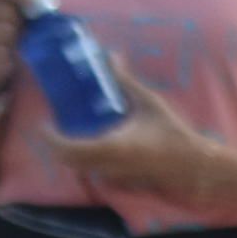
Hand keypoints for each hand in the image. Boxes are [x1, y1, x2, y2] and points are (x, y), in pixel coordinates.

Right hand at [0, 0, 30, 95]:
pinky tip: (3, 56)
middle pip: (4, 11)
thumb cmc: (6, 20)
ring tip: (9, 42)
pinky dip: (5, 57)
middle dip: (18, 22)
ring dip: (12, 41)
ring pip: (2, 33)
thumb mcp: (22, 2)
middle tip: (17, 27)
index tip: (32, 2)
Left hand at [41, 68, 220, 201]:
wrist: (192, 164)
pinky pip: (94, 172)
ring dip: (69, 153)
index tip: (43, 124)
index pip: (68, 149)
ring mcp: (114, 177)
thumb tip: (111, 56)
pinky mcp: (121, 182)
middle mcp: (108, 166)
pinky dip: (85, 160)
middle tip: (52, 127)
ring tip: (68, 132)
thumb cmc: (171, 133)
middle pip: (68, 161)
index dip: (51, 139)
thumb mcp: (148, 103)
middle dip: (55, 146)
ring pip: (80, 168)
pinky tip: (90, 144)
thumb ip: (126, 81)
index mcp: (111, 146)